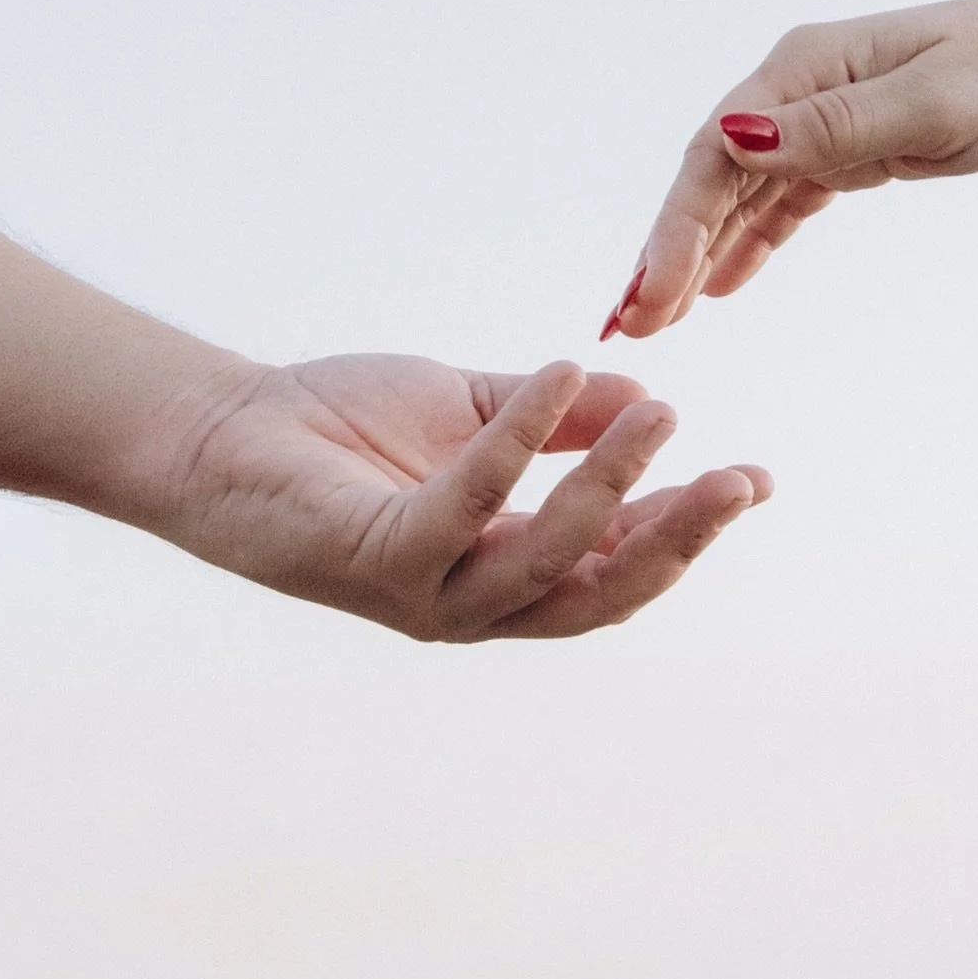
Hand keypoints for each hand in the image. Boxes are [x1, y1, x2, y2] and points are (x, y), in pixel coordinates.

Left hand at [150, 354, 770, 640]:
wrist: (223, 429)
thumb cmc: (344, 428)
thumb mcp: (475, 414)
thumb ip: (558, 420)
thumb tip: (645, 398)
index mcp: (504, 570)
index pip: (615, 567)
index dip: (687, 530)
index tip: (755, 478)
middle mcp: (474, 601)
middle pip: (601, 593)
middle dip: (679, 540)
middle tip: (741, 479)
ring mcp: (428, 591)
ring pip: (548, 561)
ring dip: (614, 489)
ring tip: (666, 417)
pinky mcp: (380, 558)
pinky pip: (469, 503)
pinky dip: (522, 443)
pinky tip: (565, 377)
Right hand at [609, 0, 977, 336]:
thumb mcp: (932, 104)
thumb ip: (836, 126)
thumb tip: (737, 138)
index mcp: (803, 70)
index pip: (714, 154)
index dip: (675, 227)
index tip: (653, 294)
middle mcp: (798, 92)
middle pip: (712, 179)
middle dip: (670, 253)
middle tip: (633, 327)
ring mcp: (821, 122)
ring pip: (740, 198)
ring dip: (699, 256)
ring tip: (661, 320)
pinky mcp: (849, 151)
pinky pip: (782, 205)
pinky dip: (748, 245)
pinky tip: (721, 287)